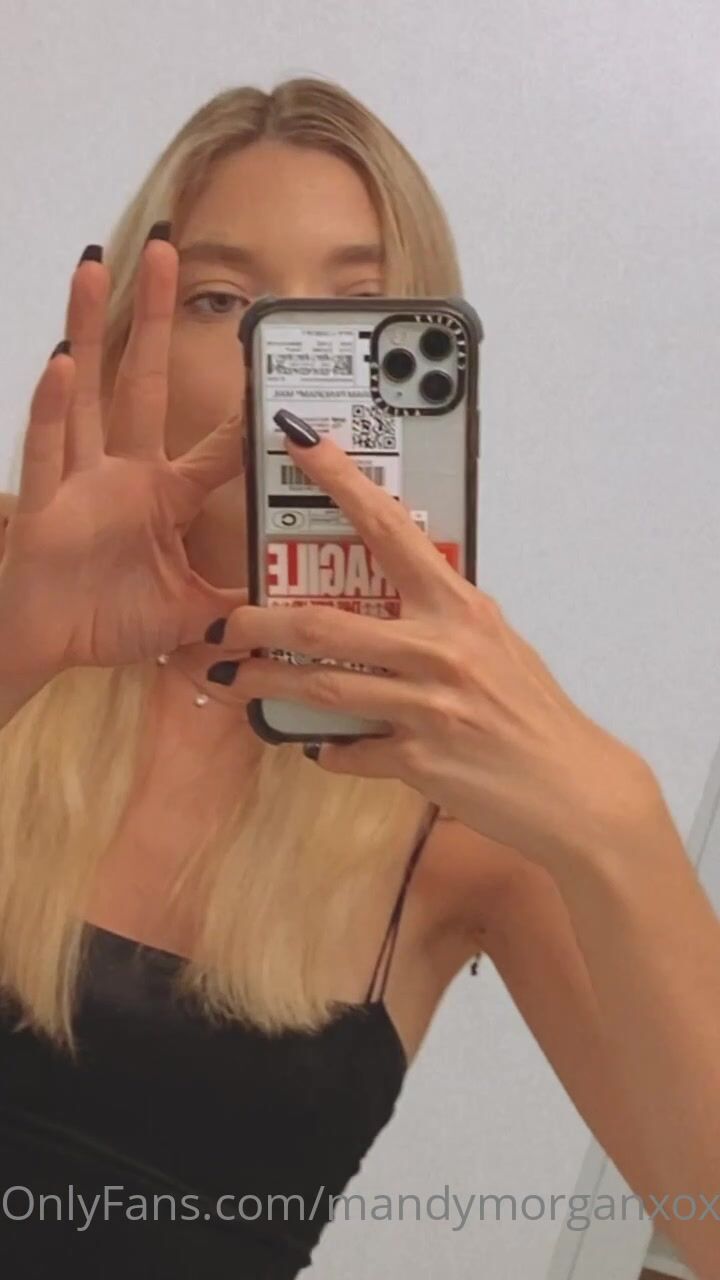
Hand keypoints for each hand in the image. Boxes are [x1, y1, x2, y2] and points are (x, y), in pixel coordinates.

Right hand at [0, 233, 246, 681]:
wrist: (48, 648)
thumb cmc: (110, 621)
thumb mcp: (193, 612)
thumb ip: (239, 603)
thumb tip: (291, 608)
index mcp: (165, 496)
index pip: (215, 446)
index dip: (241, 412)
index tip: (267, 367)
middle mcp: (124, 474)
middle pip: (142, 382)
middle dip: (154, 317)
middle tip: (167, 250)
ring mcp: (82, 482)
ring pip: (89, 395)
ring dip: (89, 331)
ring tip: (95, 268)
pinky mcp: (46, 505)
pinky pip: (49, 451)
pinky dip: (53, 410)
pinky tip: (62, 365)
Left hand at [199, 411, 657, 867]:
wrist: (574, 789)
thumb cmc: (533, 712)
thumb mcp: (495, 643)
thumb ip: (442, 619)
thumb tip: (393, 600)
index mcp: (460, 607)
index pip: (391, 529)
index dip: (341, 482)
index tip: (301, 441)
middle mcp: (442, 650)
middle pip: (325, 624)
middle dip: (261, 623)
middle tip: (225, 624)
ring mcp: (428, 707)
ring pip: (321, 688)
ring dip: (265, 685)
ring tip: (232, 679)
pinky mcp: (419, 760)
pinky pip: (350, 750)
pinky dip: (327, 748)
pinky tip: (316, 744)